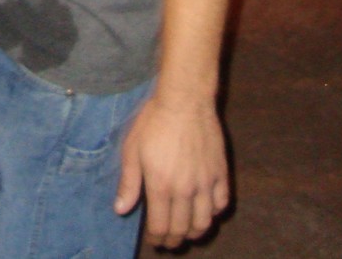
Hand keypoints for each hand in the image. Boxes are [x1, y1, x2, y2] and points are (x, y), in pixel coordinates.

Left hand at [115, 95, 229, 249]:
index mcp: (161, 186)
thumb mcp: (132, 149)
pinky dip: (214, 213)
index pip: (160, 226)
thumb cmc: (153, 121)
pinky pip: (221, 203)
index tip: (154, 240)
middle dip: (174, 240)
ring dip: (194, 232)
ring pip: (204, 222)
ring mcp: (205, 183)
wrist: (185, 100)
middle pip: (182, 228)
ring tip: (187, 232)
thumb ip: (128, 182)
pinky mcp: (220, 172)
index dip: (157, 238)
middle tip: (169, 241)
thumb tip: (121, 210)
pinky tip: (206, 210)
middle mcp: (185, 190)